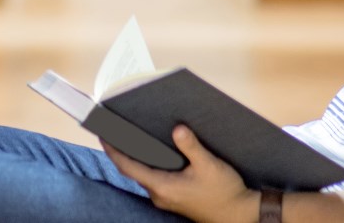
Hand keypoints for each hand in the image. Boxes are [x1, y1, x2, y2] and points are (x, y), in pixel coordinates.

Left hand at [103, 125, 259, 222]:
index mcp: (162, 186)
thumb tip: (177, 129)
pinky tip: (158, 153)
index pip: (128, 167)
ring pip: (145, 175)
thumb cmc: (224, 192)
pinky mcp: (174, 198)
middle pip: (134, 170)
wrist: (239, 214)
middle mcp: (159, 194)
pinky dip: (152, 165)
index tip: (103, 135)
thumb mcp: (209, 165)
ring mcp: (166, 198)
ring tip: (136, 137)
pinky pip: (156, 179)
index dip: (113, 151)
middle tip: (118, 130)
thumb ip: (191, 146)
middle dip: (125, 151)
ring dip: (139, 158)